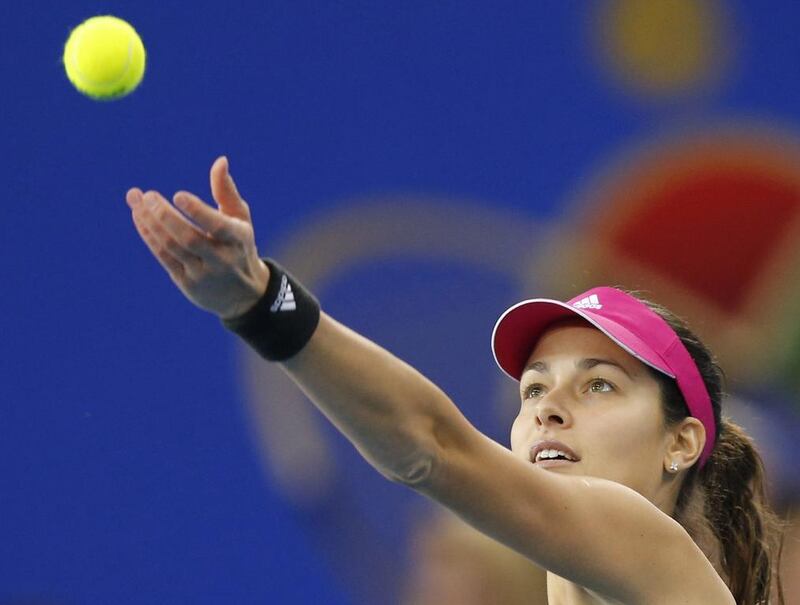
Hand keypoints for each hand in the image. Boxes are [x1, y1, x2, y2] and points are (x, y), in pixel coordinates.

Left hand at [126, 156, 269, 319]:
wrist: (243, 294)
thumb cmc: (239, 246)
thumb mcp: (240, 219)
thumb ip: (227, 191)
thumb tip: (220, 160)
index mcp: (238, 240)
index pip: (218, 227)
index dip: (198, 211)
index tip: (178, 194)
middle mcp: (222, 259)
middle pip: (188, 238)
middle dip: (165, 216)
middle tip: (148, 196)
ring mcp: (203, 273)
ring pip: (172, 247)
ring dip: (151, 223)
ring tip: (136, 202)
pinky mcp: (187, 282)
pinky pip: (164, 257)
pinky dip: (150, 237)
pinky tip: (140, 219)